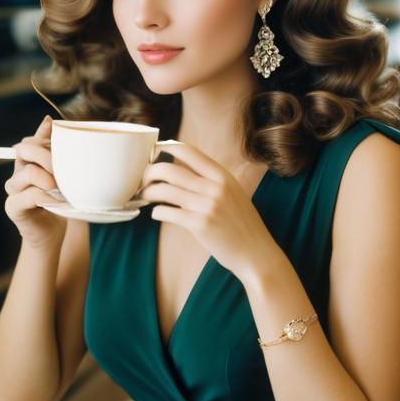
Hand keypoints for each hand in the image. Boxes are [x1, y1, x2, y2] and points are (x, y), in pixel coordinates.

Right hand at [3, 116, 65, 249]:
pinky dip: (50, 197)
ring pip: (28, 172)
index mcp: (26, 163)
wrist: (51, 235)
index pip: (29, 141)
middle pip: (24, 150)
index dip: (45, 139)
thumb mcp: (61, 176)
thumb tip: (49, 121)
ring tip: (64, 190)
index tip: (61, 145)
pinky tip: (62, 202)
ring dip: (51, 179)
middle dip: (47, 155)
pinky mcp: (13, 207)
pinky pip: (32, 195)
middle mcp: (17, 173)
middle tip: (64, 169)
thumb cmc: (58, 204)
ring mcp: (12, 190)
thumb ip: (55, 153)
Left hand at [139, 142, 278, 283]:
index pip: (188, 151)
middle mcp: (215, 187)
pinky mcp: (199, 225)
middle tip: (142, 180)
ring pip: (164, 190)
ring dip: (148, 192)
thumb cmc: (242, 225)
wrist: (257, 253)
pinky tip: (157, 213)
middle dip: (149, 172)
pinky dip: (157, 212)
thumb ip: (211, 180)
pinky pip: (167, 212)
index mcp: (222, 176)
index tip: (153, 150)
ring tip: (144, 196)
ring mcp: (207, 206)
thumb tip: (181, 169)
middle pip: (169, 169)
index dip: (166, 147)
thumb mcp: (233, 193)